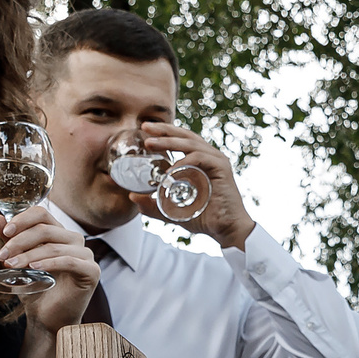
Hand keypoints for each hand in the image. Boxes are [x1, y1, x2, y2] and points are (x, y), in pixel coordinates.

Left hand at [2, 205, 99, 331]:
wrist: (47, 319)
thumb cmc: (36, 290)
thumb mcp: (18, 262)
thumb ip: (10, 240)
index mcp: (58, 234)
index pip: (42, 214)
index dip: (22, 219)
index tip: (4, 231)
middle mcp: (74, 240)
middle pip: (45, 229)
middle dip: (19, 241)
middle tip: (2, 255)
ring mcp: (85, 255)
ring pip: (54, 246)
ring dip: (29, 254)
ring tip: (11, 265)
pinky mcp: (91, 271)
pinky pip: (69, 261)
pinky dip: (49, 263)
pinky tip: (34, 268)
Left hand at [137, 121, 254, 250]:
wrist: (226, 230)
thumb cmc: (204, 217)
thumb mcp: (173, 210)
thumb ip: (154, 204)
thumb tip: (132, 197)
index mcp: (200, 161)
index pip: (181, 140)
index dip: (164, 133)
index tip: (145, 129)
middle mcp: (209, 156)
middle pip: (185, 136)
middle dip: (164, 130)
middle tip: (145, 127)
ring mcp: (216, 161)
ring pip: (191, 143)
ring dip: (169, 142)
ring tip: (151, 143)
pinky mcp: (221, 168)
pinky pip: (200, 158)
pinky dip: (184, 162)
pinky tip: (170, 171)